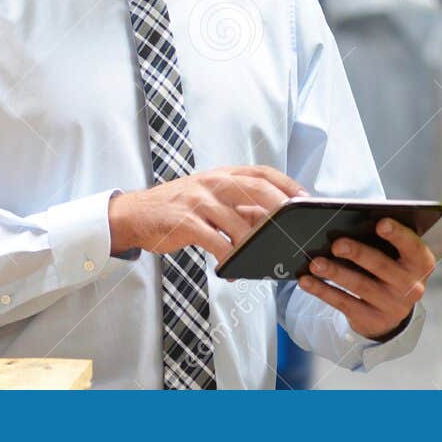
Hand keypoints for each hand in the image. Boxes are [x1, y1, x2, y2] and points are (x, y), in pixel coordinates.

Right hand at [108, 166, 304, 258]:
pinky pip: (214, 241)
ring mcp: (199, 200)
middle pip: (256, 189)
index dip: (287, 183)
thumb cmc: (179, 207)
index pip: (262, 172)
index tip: (305, 198)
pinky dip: (226, 257)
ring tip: (261, 256)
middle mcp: (213, 182)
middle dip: (280, 206)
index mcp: (223, 174)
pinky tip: (229, 268)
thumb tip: (272, 222)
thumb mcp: (209, 197)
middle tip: (295, 226)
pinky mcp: (185, 221)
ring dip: (253, 242)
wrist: (135, 214)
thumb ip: (236, 204)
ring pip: (237, 220)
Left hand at [296, 218, 435, 340]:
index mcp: (420, 263)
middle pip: (381, 266)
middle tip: (336, 244)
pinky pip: (344, 303)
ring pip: (359, 286)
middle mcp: (411, 286)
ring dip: (335, 273)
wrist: (392, 311)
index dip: (397, 234)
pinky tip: (307, 281)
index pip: (412, 246)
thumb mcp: (398, 256)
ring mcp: (392, 305)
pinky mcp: (371, 319)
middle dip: (358, 253)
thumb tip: (351, 223)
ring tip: (315, 263)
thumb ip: (385, 241)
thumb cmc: (391, 268)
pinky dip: (323, 291)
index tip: (380, 223)